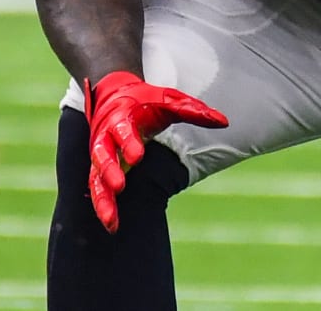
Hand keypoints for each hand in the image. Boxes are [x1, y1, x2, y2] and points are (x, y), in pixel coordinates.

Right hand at [84, 71, 227, 231]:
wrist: (112, 95)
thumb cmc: (145, 101)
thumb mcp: (168, 100)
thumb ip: (193, 111)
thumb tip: (224, 121)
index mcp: (123, 117)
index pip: (123, 130)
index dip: (128, 142)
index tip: (137, 156)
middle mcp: (106, 136)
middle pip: (102, 154)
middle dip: (109, 169)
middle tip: (120, 185)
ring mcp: (100, 154)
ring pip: (96, 178)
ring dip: (103, 199)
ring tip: (112, 220)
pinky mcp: (99, 169)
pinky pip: (97, 189)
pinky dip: (103, 207)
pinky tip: (113, 226)